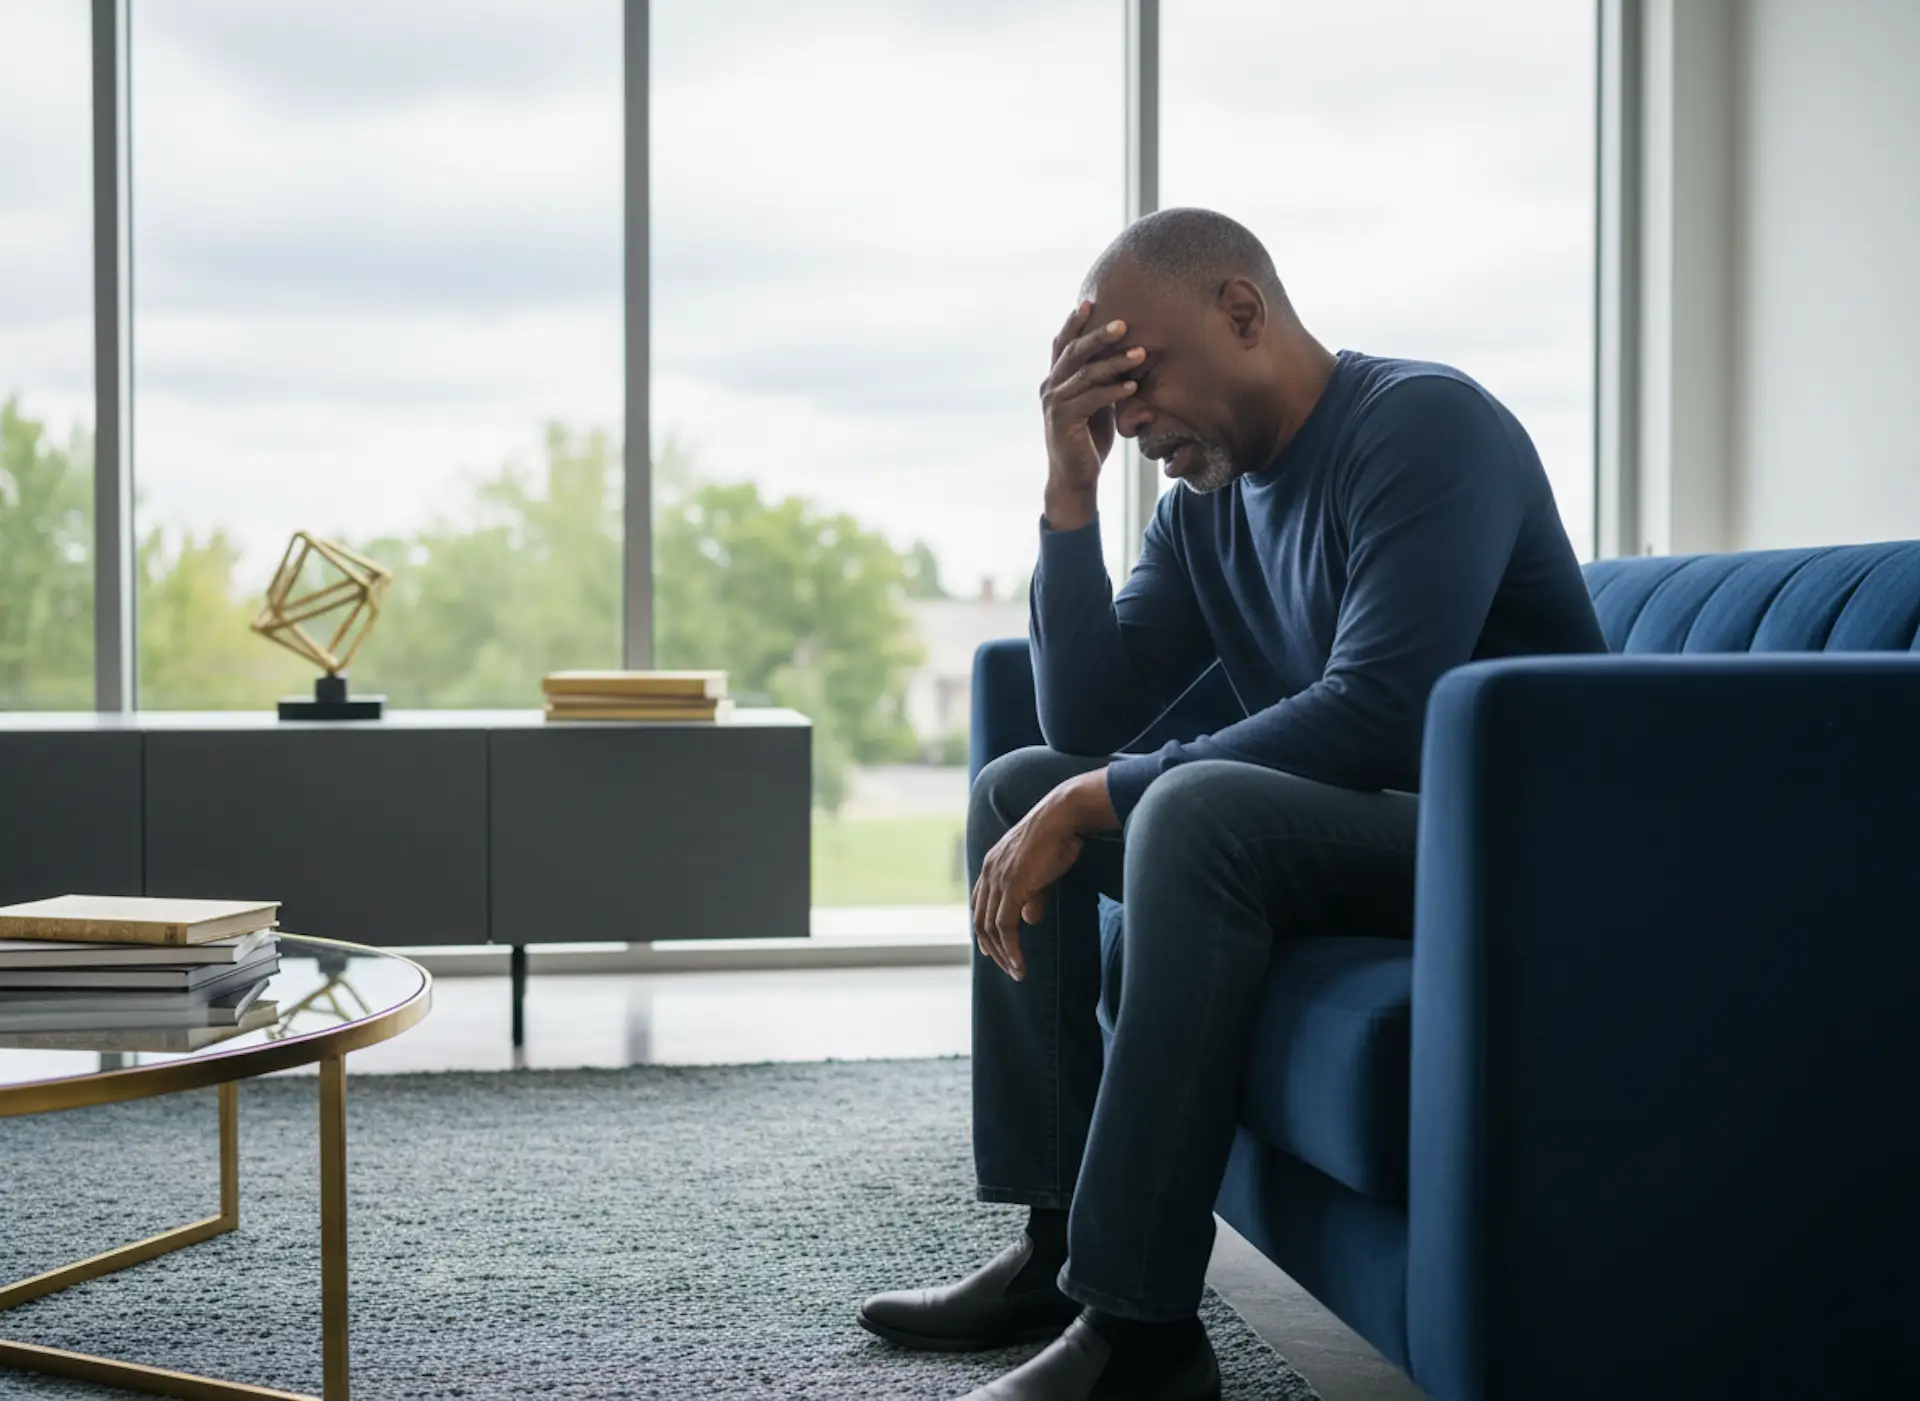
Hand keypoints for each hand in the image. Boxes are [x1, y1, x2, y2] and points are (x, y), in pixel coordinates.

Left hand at [972, 771, 1119, 980]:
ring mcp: (998, 880)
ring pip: (990, 929)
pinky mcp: (1012, 887)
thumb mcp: (1041, 871)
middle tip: (1009, 968)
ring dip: (1002, 955)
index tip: (995, 950)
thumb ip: (1032, 897)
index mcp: (992, 865)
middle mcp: (988, 873)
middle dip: (993, 949)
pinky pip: (1005, 927)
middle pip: (980, 921)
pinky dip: (1011, 949)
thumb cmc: (1058, 838)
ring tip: (1017, 972)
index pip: (979, 905)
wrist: (1064, 816)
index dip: (985, 930)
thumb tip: (1029, 922)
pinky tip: (1020, 964)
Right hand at [1039, 302, 1143, 526]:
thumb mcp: (1098, 404)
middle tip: (1123, 323)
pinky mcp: (1063, 421)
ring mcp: (1054, 403)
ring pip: (1085, 374)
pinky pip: (1091, 399)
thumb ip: (1105, 382)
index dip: (1074, 323)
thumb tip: (1131, 358)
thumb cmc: (1088, 440)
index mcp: (1055, 379)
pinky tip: (1132, 386)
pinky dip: (1113, 391)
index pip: (1062, 344)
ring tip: (1140, 353)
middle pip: (1073, 352)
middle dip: (1098, 335)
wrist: (1074, 477)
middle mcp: (1050, 387)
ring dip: (1115, 362)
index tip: (1090, 302)